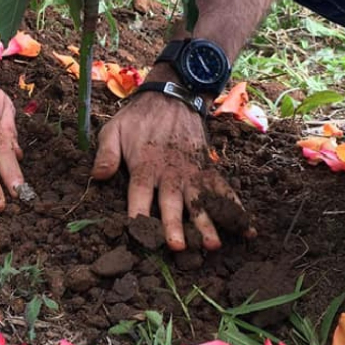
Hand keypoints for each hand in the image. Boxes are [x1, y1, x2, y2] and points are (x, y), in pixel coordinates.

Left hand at [91, 92, 241, 251]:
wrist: (172, 97)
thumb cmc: (138, 119)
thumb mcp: (114, 130)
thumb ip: (106, 154)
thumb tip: (97, 176)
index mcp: (144, 165)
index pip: (139, 192)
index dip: (137, 211)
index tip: (138, 230)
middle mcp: (169, 173)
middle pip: (171, 202)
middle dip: (175, 225)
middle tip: (179, 247)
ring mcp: (191, 172)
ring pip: (200, 201)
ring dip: (208, 223)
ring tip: (213, 245)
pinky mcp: (207, 170)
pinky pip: (224, 191)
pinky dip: (236, 209)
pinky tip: (247, 229)